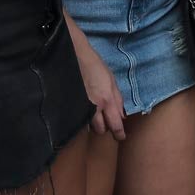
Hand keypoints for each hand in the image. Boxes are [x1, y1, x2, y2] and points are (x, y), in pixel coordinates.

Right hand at [71, 21, 126, 139]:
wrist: (75, 56)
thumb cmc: (96, 66)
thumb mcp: (112, 81)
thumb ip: (118, 100)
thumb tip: (122, 116)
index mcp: (108, 99)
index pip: (115, 125)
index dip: (119, 134)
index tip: (121, 137)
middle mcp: (95, 106)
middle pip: (101, 130)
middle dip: (105, 128)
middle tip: (106, 122)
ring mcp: (82, 107)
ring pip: (89, 127)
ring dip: (94, 125)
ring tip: (95, 117)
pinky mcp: (72, 105)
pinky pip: (79, 119)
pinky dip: (83, 120)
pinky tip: (84, 114)